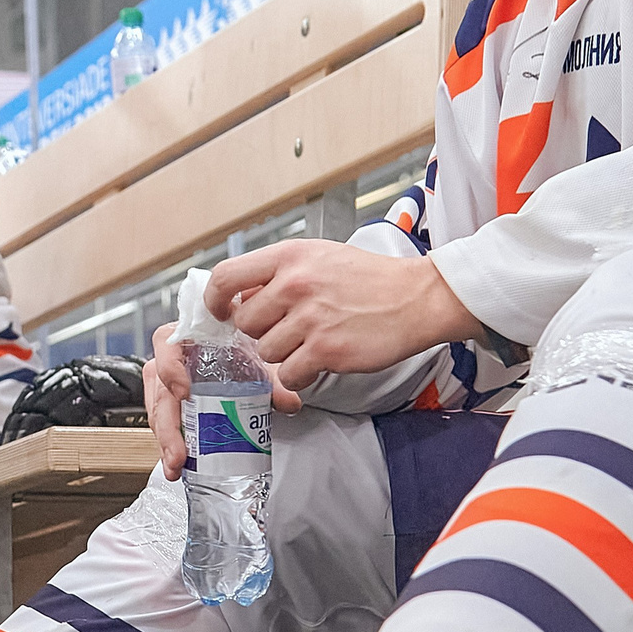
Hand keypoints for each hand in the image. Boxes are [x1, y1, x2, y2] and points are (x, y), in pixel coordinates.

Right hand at [145, 324, 299, 476]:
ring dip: (165, 442)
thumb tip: (288, 402)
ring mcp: (166, 383)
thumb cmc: (236, 346)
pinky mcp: (170, 404)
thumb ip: (273, 378)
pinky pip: (163, 422)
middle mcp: (170, 360)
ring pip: (157, 411)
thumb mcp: (256, 358)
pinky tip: (178, 463)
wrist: (235, 353)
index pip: (167, 346)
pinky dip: (170, 443)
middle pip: (159, 391)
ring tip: (176, 466)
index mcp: (187, 338)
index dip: (171, 370)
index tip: (184, 394)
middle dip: (167, 428)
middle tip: (179, 454)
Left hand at [214, 239, 476, 388]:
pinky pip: (289, 374)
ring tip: (312, 341)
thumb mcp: (319, 257)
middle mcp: (295, 284)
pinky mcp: (327, 350)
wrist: (417, 298)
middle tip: (288, 329)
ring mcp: (310, 318)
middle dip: (261, 331)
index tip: (220, 312)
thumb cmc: (369, 279)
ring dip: (283, 354)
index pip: (225, 276)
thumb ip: (279, 273)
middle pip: (244, 322)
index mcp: (289, 257)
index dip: (215, 300)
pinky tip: (320, 360)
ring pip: (265, 351)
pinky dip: (300, 374)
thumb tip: (241, 296)